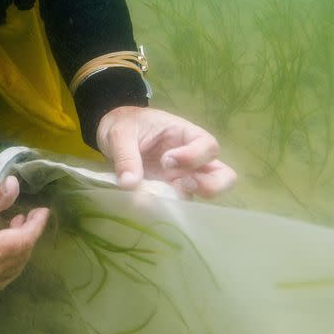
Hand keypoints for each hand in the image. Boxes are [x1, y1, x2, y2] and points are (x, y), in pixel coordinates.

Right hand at [0, 176, 49, 288]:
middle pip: (19, 257)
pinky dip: (10, 261)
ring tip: (18, 225)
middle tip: (31, 214)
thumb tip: (15, 185)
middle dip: (29, 235)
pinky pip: (1, 276)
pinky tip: (7, 242)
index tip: (43, 211)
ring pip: (13, 269)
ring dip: (21, 248)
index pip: (19, 243)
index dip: (35, 226)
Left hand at [96, 106, 236, 197]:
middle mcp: (190, 158)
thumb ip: (125, 155)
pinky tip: (151, 207)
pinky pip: (179, 204)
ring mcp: (181, 177)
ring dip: (191, 199)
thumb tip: (129, 184)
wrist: (110, 136)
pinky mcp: (168, 192)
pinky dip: (169, 208)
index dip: (194, 156)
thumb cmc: (124, 125)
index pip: (208, 145)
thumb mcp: (120, 132)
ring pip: (206, 193)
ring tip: (166, 198)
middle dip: (212, 185)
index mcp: (185, 135)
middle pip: (223, 174)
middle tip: (183, 184)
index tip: (167, 160)